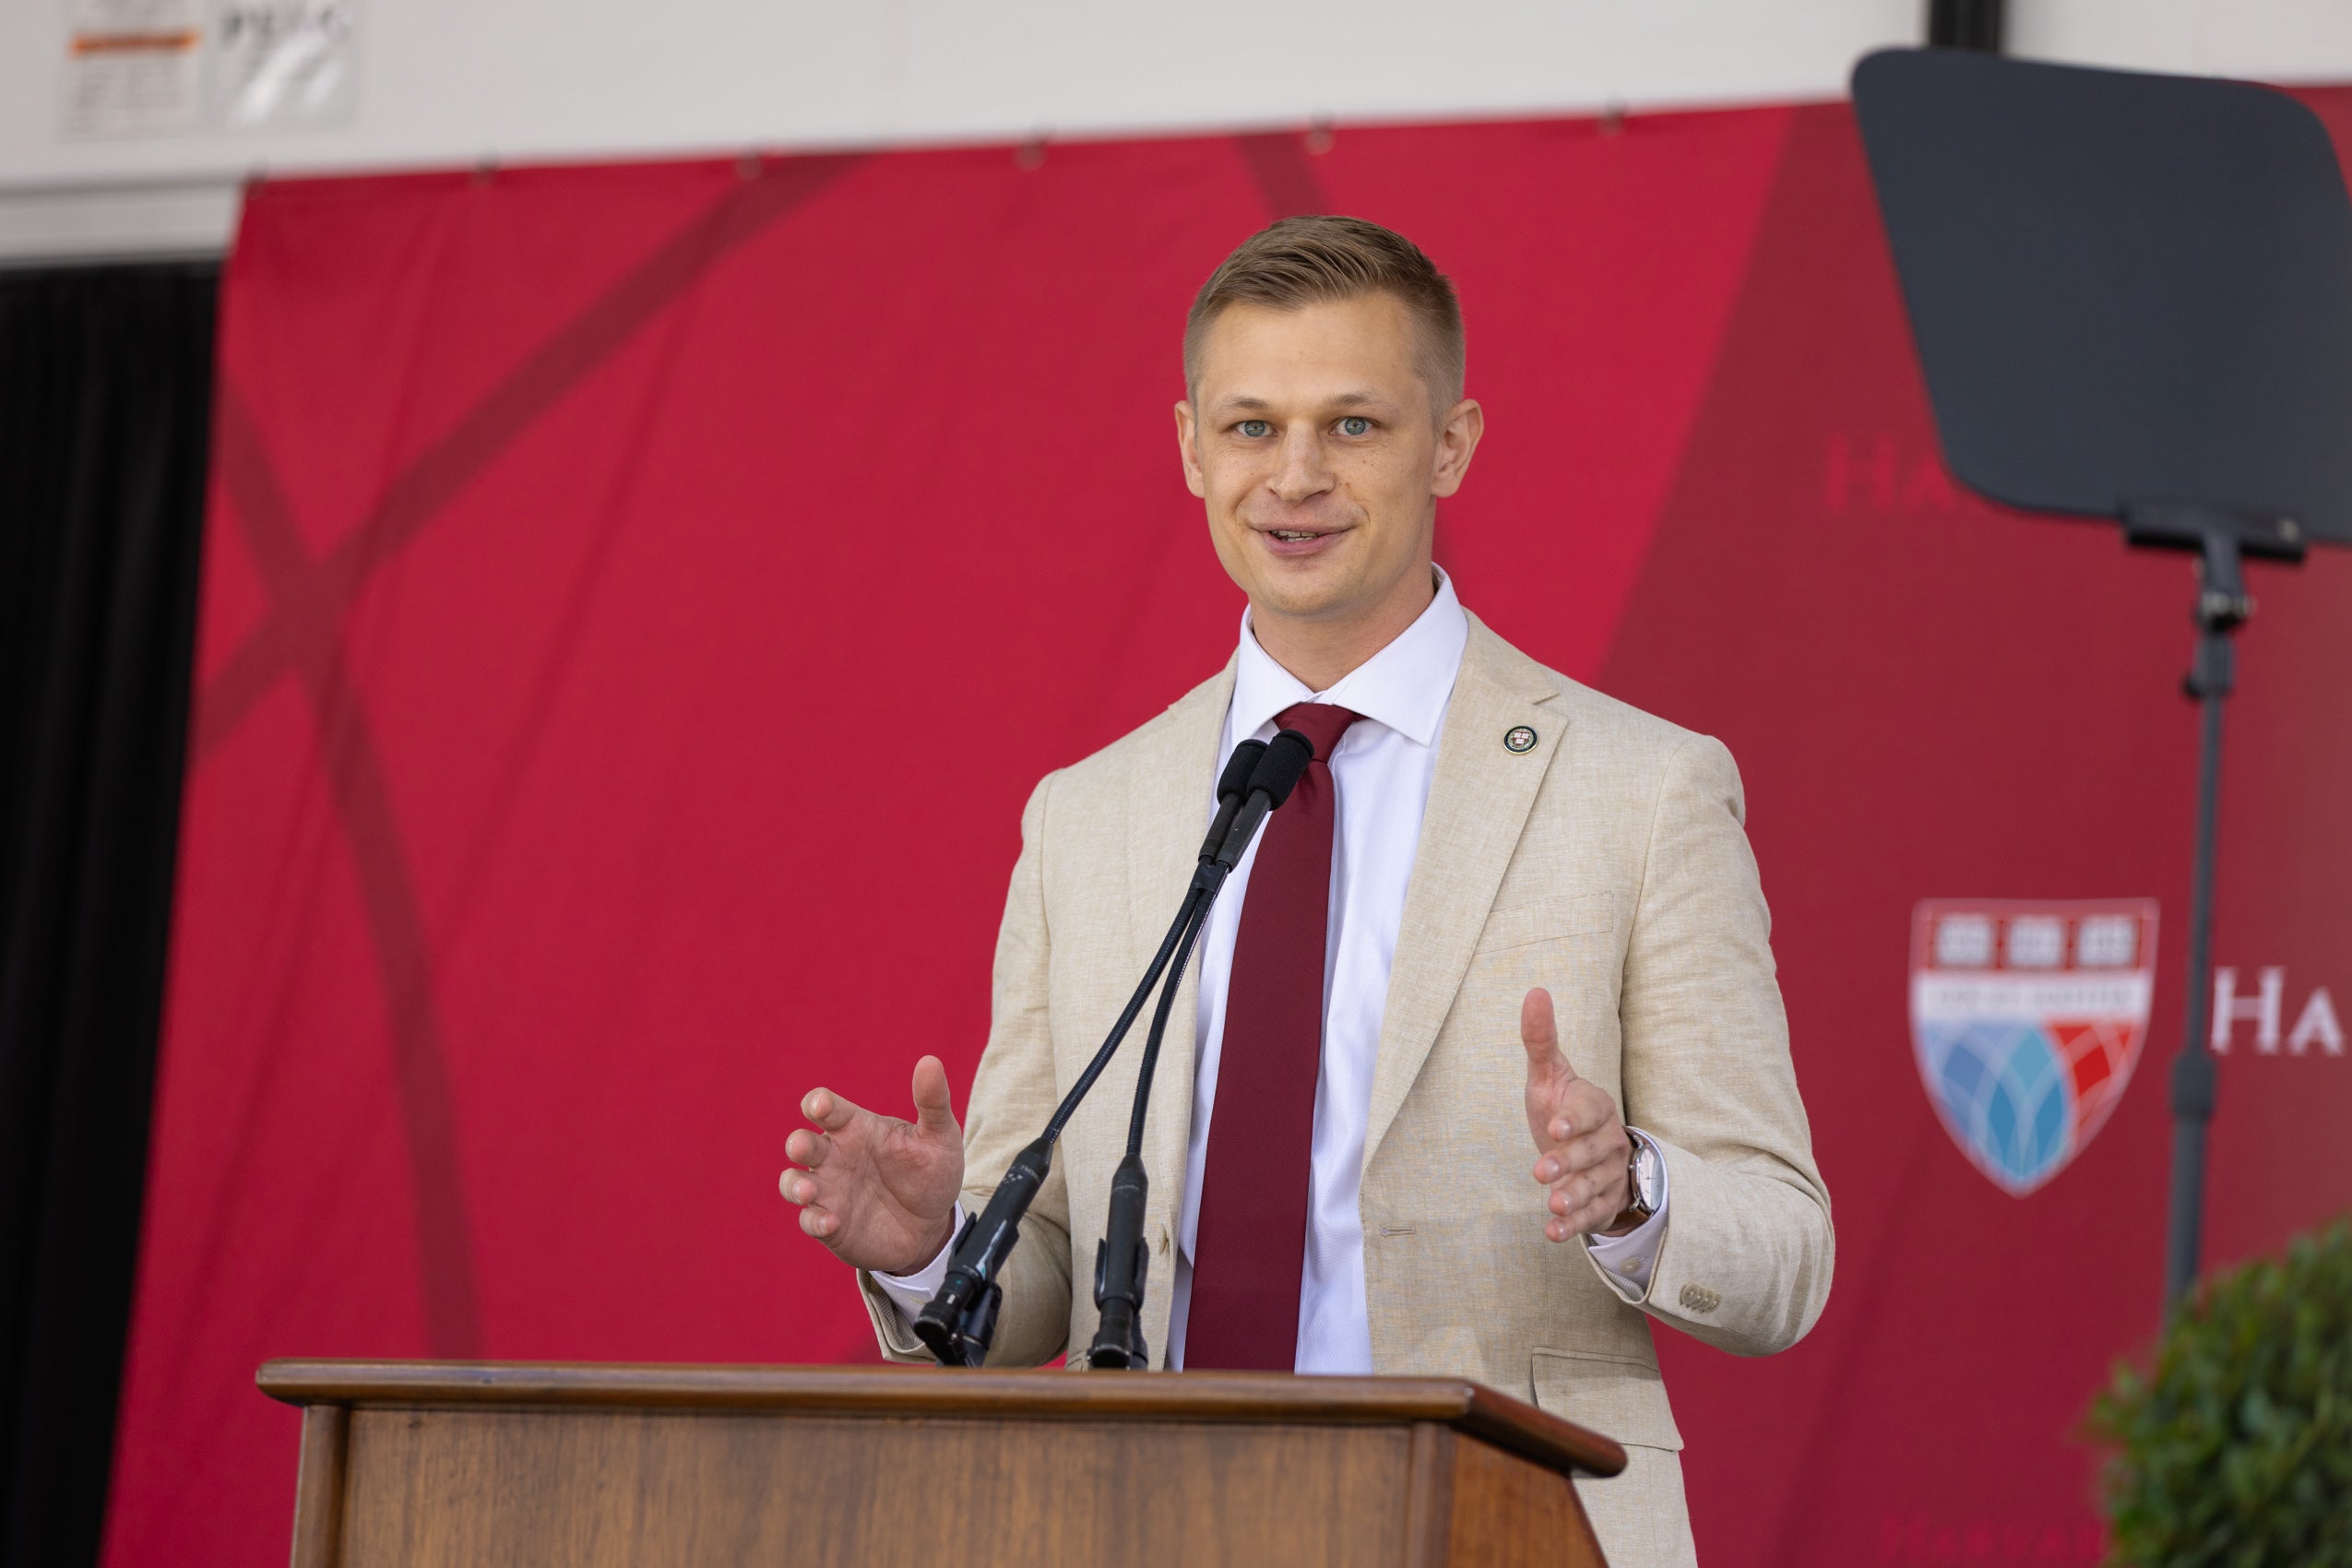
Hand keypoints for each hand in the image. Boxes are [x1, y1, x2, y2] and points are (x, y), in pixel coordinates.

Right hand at [780, 1055, 964, 1274]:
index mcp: (856, 1127)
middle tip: (803, 1148)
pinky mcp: (830, 1224)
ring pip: (793, 1182)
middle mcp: (835, 1156)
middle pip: (801, 1142)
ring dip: (794, 1185)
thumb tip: (930, 1061)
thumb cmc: (931, 1173)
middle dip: (797, 1144)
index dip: (818, 1103)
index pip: (826, 1107)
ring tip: (808, 1191)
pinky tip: (832, 1222)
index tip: (821, 1107)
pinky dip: (815, 1220)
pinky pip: (809, 1220)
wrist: (934, 1226)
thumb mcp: (939, 1137)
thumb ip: (933, 1102)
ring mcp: (829, 1191)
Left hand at [1521, 988, 1632, 1241]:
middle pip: (1594, 1152)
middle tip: (1541, 1171)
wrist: (1586, 1151)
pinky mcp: (1603, 1203)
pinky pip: (1592, 1215)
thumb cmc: (1561, 1107)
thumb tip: (1535, 991)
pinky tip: (1552, 1232)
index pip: (1590, 1111)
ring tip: (1551, 1204)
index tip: (1555, 1128)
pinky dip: (1574, 1226)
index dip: (1574, 1120)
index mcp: (1596, 1105)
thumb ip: (1541, 1039)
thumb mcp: (1549, 1075)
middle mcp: (1609, 1140)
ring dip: (1574, 1197)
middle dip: (1570, 1162)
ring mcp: (1609, 1174)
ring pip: (1596, 1186)